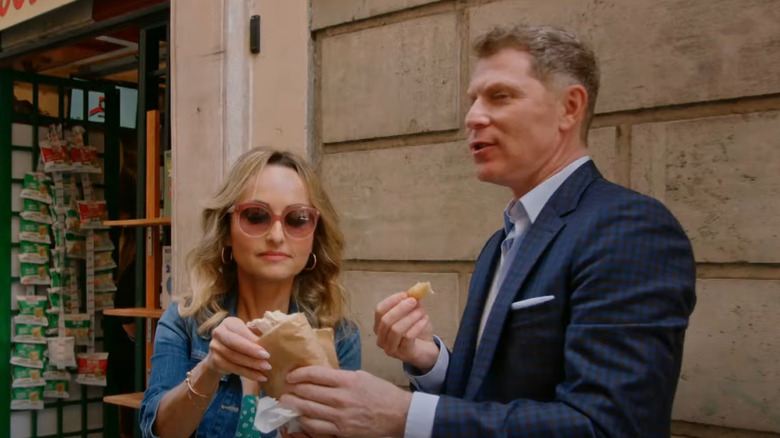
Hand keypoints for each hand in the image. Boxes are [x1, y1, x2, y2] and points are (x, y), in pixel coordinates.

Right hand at [204, 316, 269, 381]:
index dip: (253, 342)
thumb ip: (257, 333)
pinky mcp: (214, 361)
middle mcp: (218, 332)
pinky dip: (247, 373)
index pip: (241, 332)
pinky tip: (259, 376)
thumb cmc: (240, 340)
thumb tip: (273, 335)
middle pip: (235, 344)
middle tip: (267, 361)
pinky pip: (232, 368)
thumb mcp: (247, 333)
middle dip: (252, 353)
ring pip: (234, 358)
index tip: (267, 352)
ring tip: (266, 369)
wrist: (220, 354)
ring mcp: (214, 347)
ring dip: (252, 365)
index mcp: (229, 322)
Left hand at [280, 366, 411, 437]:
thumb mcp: (361, 376)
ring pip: (307, 410)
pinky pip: (316, 427)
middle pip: (307, 392)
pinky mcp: (342, 431)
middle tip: (285, 389)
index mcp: (347, 380)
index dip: (298, 374)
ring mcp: (340, 416)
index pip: (314, 374)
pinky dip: (304, 422)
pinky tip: (300, 418)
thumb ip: (340, 377)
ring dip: (293, 406)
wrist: (399, 415)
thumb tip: (319, 377)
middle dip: (292, 390)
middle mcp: (341, 397)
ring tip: (287, 402)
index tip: (291, 376)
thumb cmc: (382, 393)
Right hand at [374, 292, 437, 370]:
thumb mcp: (412, 314)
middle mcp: (381, 339)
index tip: (405, 295)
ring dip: (410, 317)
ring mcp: (391, 349)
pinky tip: (425, 320)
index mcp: (379, 327)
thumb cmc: (416, 331)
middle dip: (400, 308)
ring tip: (422, 311)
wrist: (427, 351)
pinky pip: (408, 337)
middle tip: (414, 301)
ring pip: (396, 330)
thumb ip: (410, 304)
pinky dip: (417, 326)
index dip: (391, 301)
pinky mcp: (403, 354)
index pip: (379, 311)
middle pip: (385, 320)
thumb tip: (413, 292)